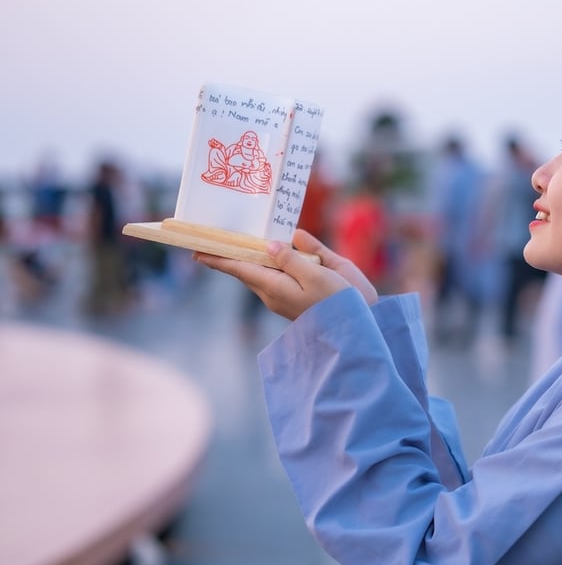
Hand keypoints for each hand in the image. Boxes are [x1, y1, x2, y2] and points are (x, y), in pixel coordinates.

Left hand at [194, 229, 377, 319]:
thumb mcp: (317, 275)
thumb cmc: (340, 301)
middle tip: (212, 238)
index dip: (219, 259)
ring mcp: (288, 293)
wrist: (361, 326)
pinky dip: (276, 257)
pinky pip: (283, 271)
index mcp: (275, 287)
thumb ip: (293, 258)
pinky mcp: (302, 293)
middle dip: (231, 254)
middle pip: (248, 268)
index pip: (240, 269)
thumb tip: (269, 245)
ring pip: (265, 270)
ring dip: (253, 255)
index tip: (196, 251)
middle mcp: (276, 291)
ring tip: (238, 239)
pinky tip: (275, 246)